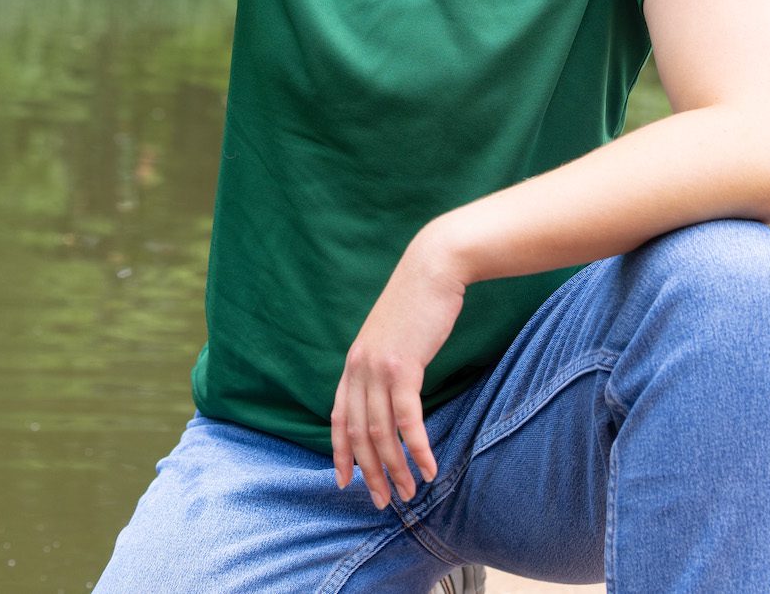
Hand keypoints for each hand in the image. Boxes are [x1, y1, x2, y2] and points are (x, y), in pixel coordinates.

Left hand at [331, 228, 466, 508]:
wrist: (432, 268)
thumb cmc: (417, 303)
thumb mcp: (391, 337)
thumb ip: (383, 364)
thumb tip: (389, 390)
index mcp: (352, 363)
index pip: (337, 417)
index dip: (339, 453)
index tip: (343, 482)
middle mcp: (358, 368)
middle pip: (357, 433)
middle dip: (369, 472)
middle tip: (382, 502)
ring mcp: (378, 368)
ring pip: (381, 432)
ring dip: (395, 468)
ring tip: (408, 494)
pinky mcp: (404, 367)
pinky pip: (407, 419)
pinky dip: (417, 448)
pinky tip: (429, 469)